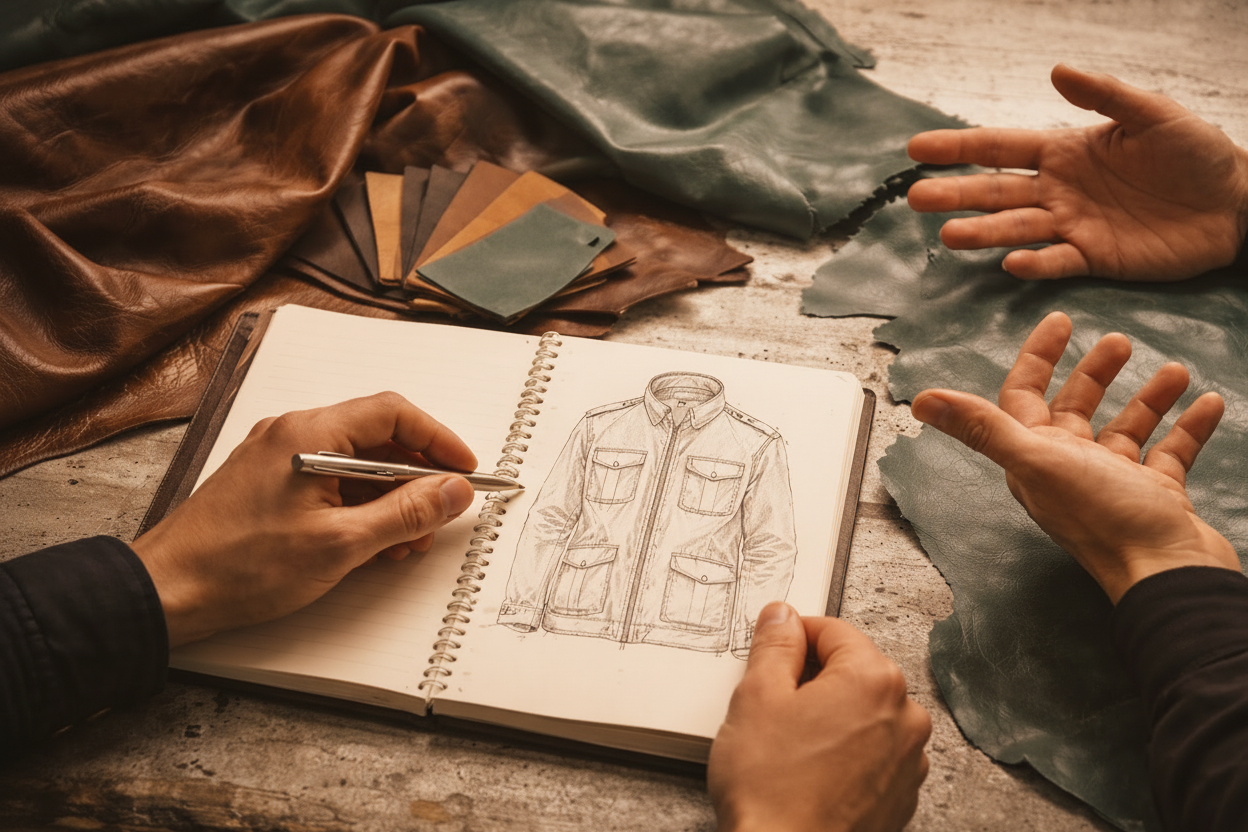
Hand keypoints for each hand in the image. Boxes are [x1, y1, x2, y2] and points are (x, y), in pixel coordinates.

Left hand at [132, 392, 477, 646]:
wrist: (170, 591)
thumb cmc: (240, 566)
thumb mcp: (342, 544)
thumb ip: (407, 513)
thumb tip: (453, 491)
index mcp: (310, 435)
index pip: (393, 414)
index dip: (438, 441)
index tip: (465, 470)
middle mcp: (294, 435)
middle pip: (377, 439)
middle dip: (417, 478)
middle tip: (441, 512)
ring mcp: (280, 459)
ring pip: (356, 465)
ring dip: (390, 499)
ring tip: (407, 541)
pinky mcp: (272, 484)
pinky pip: (331, 484)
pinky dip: (360, 508)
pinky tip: (373, 544)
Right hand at [708, 603, 930, 831]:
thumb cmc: (772, 789)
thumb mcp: (756, 696)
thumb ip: (774, 646)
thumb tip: (782, 617)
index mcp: (874, 680)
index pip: (833, 630)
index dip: (794, 635)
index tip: (773, 647)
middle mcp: (905, 716)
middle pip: (854, 671)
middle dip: (814, 679)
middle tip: (772, 704)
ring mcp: (909, 761)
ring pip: (864, 713)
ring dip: (831, 717)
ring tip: (790, 744)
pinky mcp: (901, 796)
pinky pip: (873, 753)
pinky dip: (846, 752)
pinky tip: (810, 770)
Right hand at [907, 64, 1247, 280]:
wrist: (1234, 204)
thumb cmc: (1196, 153)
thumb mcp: (1154, 113)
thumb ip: (1104, 96)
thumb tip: (1056, 71)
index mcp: (1065, 151)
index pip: (1000, 147)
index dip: (958, 147)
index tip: (916, 148)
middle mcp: (1058, 190)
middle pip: (996, 192)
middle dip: (956, 193)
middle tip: (916, 197)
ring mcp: (1072, 226)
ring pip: (1016, 229)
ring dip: (984, 232)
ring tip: (949, 235)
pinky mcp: (1094, 258)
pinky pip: (1057, 262)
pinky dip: (1035, 264)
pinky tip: (1012, 263)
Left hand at [911, 312, 1239, 601]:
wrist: (1168, 576)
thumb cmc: (1105, 521)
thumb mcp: (1038, 462)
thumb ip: (983, 429)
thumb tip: (922, 401)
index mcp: (1035, 459)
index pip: (1023, 397)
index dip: (1036, 358)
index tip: (1061, 321)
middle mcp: (1069, 470)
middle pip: (1075, 408)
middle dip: (1095, 372)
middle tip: (1120, 341)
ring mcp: (1113, 484)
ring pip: (1126, 427)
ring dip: (1149, 397)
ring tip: (1175, 370)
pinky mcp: (1154, 497)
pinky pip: (1169, 452)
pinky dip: (1186, 426)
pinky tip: (1206, 402)